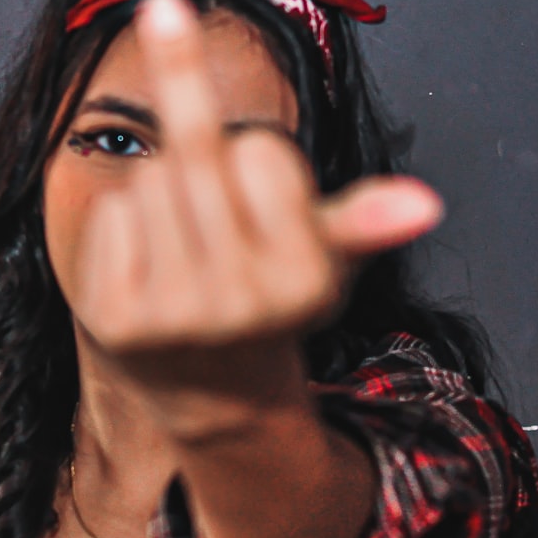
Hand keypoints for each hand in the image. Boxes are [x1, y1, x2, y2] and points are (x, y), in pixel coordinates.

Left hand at [74, 0, 442, 392]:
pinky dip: (126, 228)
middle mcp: (241, 303)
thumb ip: (363, 220)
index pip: (258, 149)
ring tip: (186, 249)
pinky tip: (148, 270)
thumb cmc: (265, 299)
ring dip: (164, 196)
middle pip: (198, 154)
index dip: (257, 163)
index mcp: (304, 282)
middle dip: (206, 171)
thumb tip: (424, 203)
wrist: (207, 388)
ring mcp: (172, 314)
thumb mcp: (321, 259)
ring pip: (151, 179)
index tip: (263, 204)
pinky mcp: (114, 319)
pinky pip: (113, 214)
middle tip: (215, 219)